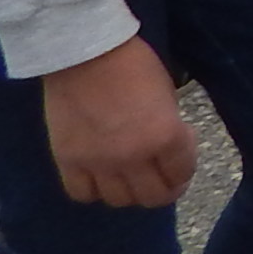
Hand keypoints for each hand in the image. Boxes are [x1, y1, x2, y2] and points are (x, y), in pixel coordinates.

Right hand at [44, 39, 196, 207]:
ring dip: (129, 192)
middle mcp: (134, 156)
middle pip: (152, 197)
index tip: (179, 158)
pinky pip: (82, 193)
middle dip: (163, 188)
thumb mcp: (168, 97)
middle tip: (160, 176)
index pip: (182, 173)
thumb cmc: (134, 65)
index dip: (184, 168)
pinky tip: (100, 177)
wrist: (84, 52)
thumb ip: (169, 130)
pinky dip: (94, 190)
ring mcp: (98, 162)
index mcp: (166, 136)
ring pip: (119, 200)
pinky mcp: (68, 160)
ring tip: (130, 177)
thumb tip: (168, 152)